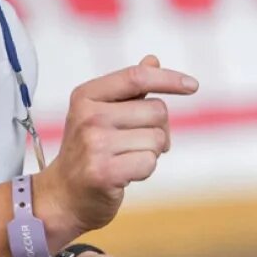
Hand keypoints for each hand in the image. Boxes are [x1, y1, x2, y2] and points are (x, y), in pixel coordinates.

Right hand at [33, 56, 196, 242]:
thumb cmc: (89, 151)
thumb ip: (129, 89)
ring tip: (126, 159)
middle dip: (159, 129)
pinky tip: (125, 174)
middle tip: (137, 143)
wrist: (63, 196)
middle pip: (157, 110)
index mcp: (86, 95)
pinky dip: (145, 170)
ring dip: (151, 152)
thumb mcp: (101, 113)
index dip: (169, 79)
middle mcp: (88, 116)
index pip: (137, 77)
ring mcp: (94, 144)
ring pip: (157, 139)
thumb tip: (153, 60)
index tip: (193, 86)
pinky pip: (150, 162)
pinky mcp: (103, 172)